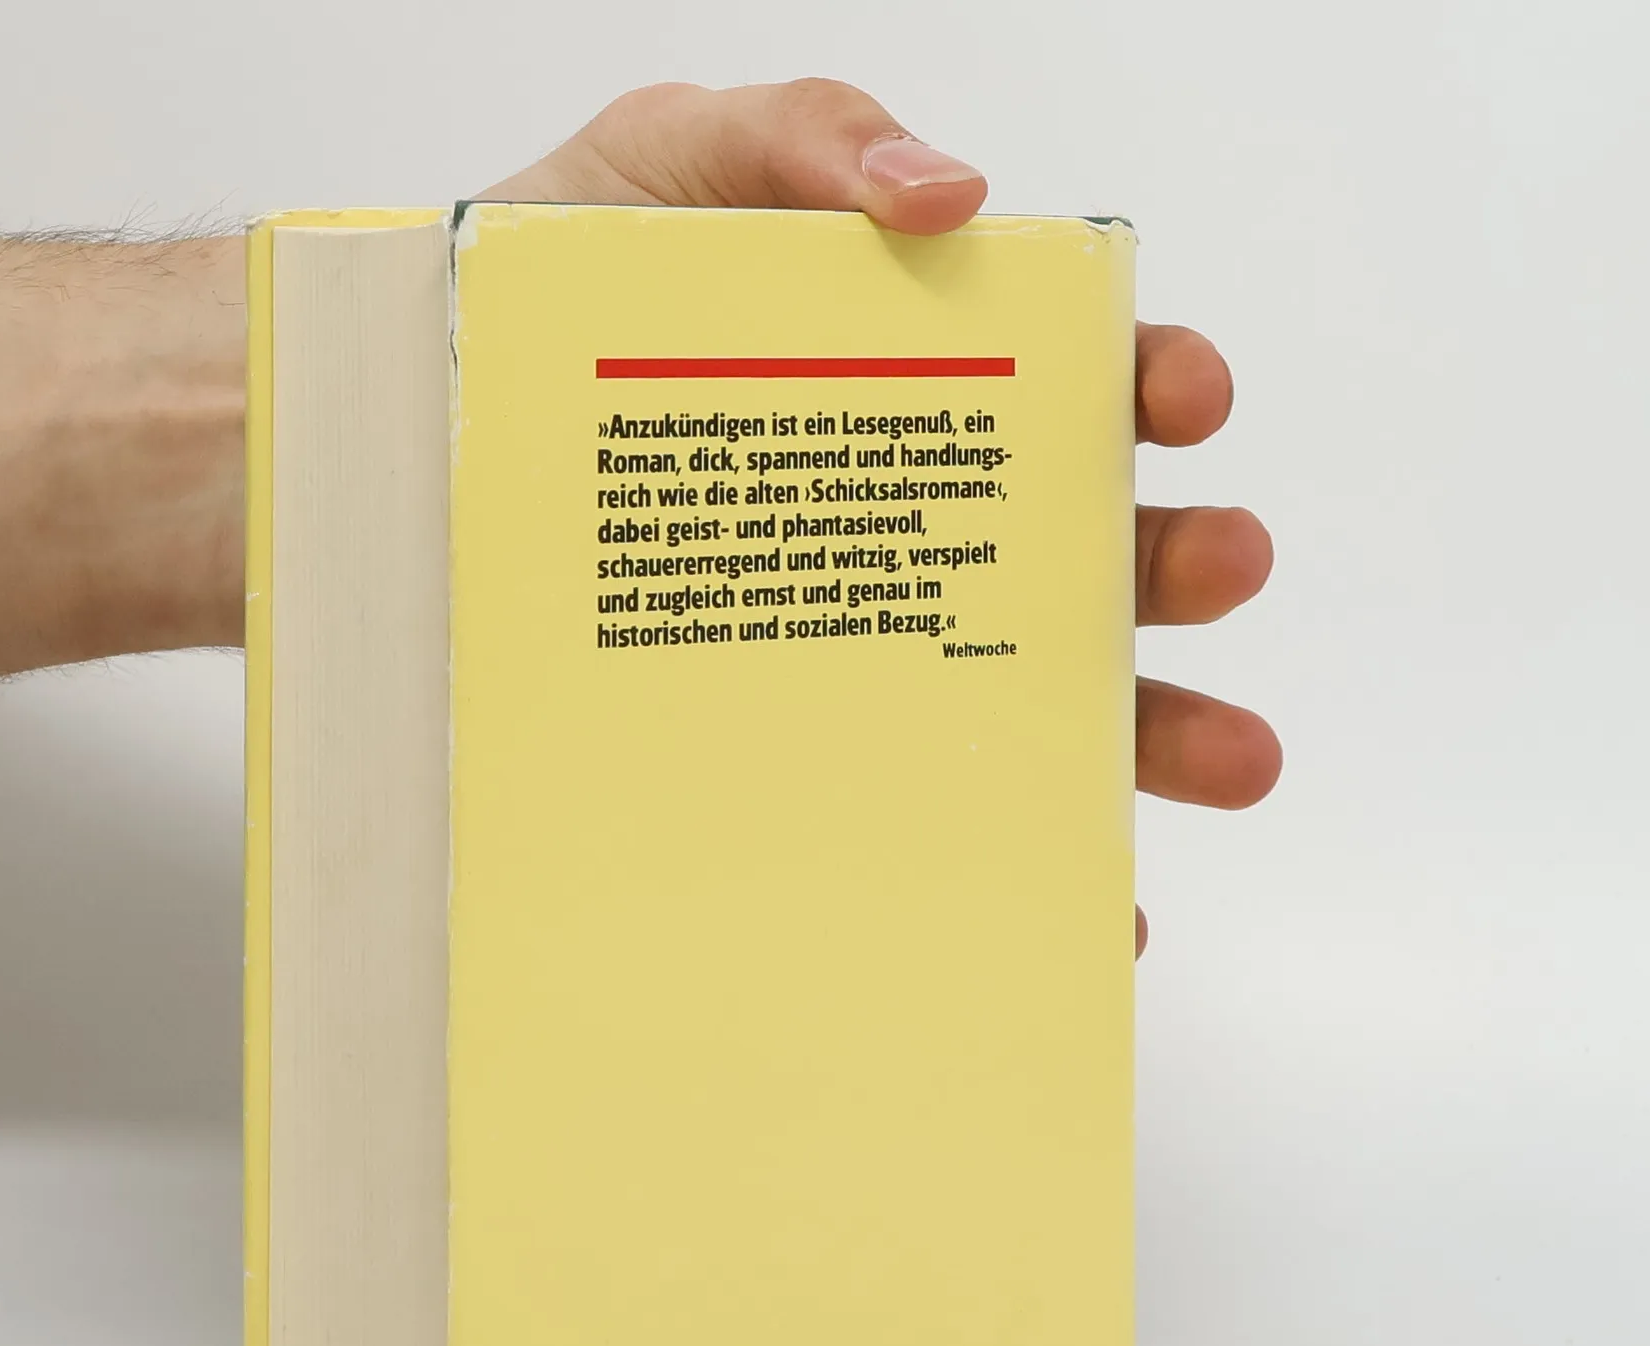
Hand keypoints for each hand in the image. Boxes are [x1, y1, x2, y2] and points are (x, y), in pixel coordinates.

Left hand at [485, 80, 1280, 952]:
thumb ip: (808, 141)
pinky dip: (1026, 858)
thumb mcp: (671, 163)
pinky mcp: (803, 731)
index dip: (1147, 384)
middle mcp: (909, 513)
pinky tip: (1085, 900)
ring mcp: (862, 635)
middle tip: (1224, 567)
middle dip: (1176, 560)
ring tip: (1226, 757)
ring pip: (1044, 693)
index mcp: (912, 376)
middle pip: (1083, 543)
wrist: (422, 425)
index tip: (1182, 400)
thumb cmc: (548, 283)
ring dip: (1153, 729)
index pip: (1066, 379)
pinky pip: (935, 810)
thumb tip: (953, 193)